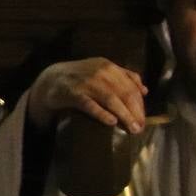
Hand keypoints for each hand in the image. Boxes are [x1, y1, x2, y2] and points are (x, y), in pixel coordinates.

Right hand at [26, 58, 147, 132]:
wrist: (50, 79)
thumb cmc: (81, 78)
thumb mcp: (102, 72)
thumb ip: (124, 77)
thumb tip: (144, 90)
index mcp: (109, 67)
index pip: (131, 86)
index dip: (140, 104)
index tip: (144, 119)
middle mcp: (100, 72)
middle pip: (124, 93)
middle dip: (135, 112)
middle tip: (140, 127)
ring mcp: (86, 82)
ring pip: (111, 99)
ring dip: (124, 115)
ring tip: (132, 128)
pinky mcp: (72, 93)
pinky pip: (90, 104)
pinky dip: (102, 113)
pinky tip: (112, 122)